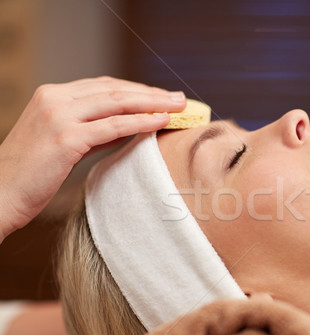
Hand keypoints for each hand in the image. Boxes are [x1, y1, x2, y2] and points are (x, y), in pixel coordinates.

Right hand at [0, 76, 185, 241]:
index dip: (136, 90)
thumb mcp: (63, 142)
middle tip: (180, 98)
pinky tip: (161, 122)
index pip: (104, 86)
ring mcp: (59, 116)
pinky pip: (113, 126)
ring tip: (179, 107)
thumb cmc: (31, 174)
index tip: (161, 96)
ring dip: (153, 103)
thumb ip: (93, 130)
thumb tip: (128, 126)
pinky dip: (140, 122)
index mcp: (52, 95)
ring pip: (117, 103)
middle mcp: (55, 99)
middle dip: (151, 93)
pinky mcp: (65, 138)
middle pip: (114, 90)